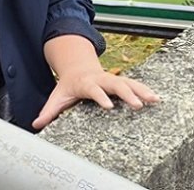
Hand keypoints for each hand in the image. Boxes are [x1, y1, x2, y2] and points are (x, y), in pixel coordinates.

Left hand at [32, 67, 158, 129]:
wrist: (77, 68)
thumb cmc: (68, 86)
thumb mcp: (57, 97)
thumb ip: (48, 111)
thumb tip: (36, 124)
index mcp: (86, 83)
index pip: (94, 89)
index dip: (101, 96)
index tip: (109, 105)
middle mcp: (101, 79)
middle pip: (115, 84)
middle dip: (127, 93)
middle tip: (137, 104)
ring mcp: (112, 79)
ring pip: (128, 82)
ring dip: (141, 90)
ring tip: (154, 99)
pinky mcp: (120, 81)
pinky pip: (135, 85)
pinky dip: (145, 90)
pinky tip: (157, 98)